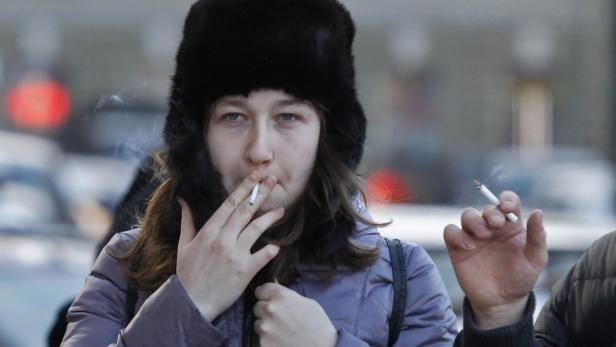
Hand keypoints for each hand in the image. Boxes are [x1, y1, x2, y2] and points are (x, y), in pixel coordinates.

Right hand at [176, 171, 283, 321]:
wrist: (191, 303)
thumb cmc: (187, 274)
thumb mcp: (184, 245)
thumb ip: (187, 221)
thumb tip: (183, 200)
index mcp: (208, 231)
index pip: (230, 204)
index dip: (245, 188)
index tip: (256, 176)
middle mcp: (222, 240)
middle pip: (245, 211)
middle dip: (261, 193)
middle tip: (273, 180)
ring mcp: (234, 255)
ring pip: (256, 229)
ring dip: (269, 217)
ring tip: (281, 210)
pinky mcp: (245, 271)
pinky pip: (262, 256)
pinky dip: (271, 250)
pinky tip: (277, 246)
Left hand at [253, 282, 336, 346]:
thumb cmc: (318, 324)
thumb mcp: (307, 302)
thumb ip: (287, 295)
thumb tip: (275, 285)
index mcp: (281, 296)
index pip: (261, 290)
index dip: (265, 296)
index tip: (268, 300)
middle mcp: (271, 309)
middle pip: (257, 307)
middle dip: (265, 311)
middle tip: (277, 318)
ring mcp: (265, 326)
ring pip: (257, 323)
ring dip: (265, 325)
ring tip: (280, 330)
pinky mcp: (264, 342)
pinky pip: (261, 337)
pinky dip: (268, 339)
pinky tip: (280, 340)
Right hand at [443, 191, 547, 328]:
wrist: (502, 302)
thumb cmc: (520, 278)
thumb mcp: (535, 259)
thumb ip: (537, 237)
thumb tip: (537, 212)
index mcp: (511, 226)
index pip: (507, 201)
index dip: (506, 199)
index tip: (507, 208)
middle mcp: (491, 227)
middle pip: (486, 208)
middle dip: (491, 213)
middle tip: (496, 225)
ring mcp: (473, 236)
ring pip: (467, 215)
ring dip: (474, 220)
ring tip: (483, 235)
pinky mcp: (457, 247)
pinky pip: (450, 231)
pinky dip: (457, 234)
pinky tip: (469, 246)